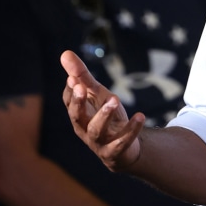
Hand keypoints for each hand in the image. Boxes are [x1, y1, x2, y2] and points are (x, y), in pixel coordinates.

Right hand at [60, 50, 145, 170]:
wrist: (123, 149)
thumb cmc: (106, 117)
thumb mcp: (96, 94)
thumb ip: (82, 76)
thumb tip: (65, 53)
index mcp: (78, 114)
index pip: (69, 102)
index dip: (71, 91)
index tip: (73, 77)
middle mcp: (85, 129)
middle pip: (77, 117)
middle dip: (78, 102)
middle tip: (81, 87)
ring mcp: (99, 142)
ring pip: (97, 130)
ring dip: (104, 114)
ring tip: (115, 99)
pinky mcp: (115, 152)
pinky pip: (122, 142)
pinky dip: (131, 130)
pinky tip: (140, 116)